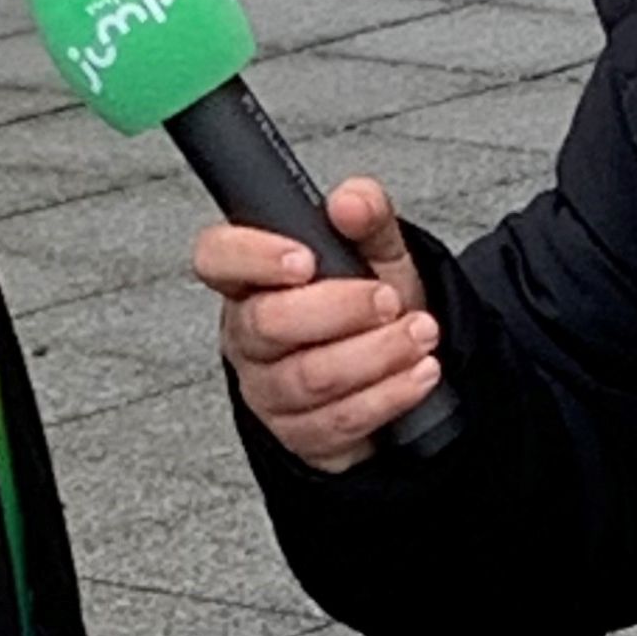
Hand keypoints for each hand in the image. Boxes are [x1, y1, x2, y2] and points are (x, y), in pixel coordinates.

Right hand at [192, 176, 439, 472]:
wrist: (399, 368)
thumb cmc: (369, 305)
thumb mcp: (376, 251)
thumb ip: (366, 216)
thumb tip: (349, 202)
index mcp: (250, 279)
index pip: (217, 259)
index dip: (253, 257)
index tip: (305, 259)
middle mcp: (249, 335)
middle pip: (268, 324)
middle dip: (339, 309)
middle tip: (386, 300)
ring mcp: (269, 389)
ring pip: (308, 377)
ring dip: (375, 354)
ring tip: (419, 334)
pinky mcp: (300, 433)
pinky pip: (338, 419)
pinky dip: (388, 394)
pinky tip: (418, 373)